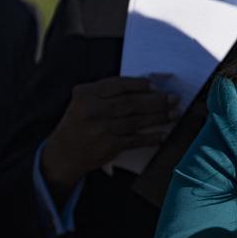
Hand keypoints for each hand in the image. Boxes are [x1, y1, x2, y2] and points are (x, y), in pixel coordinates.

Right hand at [41, 76, 179, 204]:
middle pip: (131, 103)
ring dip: (158, 117)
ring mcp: (100, 129)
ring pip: (136, 120)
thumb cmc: (80, 122)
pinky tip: (162, 135)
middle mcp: (92, 110)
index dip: (139, 84)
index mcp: (86, 94)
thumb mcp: (85, 101)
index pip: (118, 85)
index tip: (155, 85)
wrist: (63, 153)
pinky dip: (150, 137)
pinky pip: (135, 139)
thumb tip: (146, 87)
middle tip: (173, 98)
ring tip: (173, 114)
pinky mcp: (108, 145)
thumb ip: (107, 93)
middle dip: (156, 101)